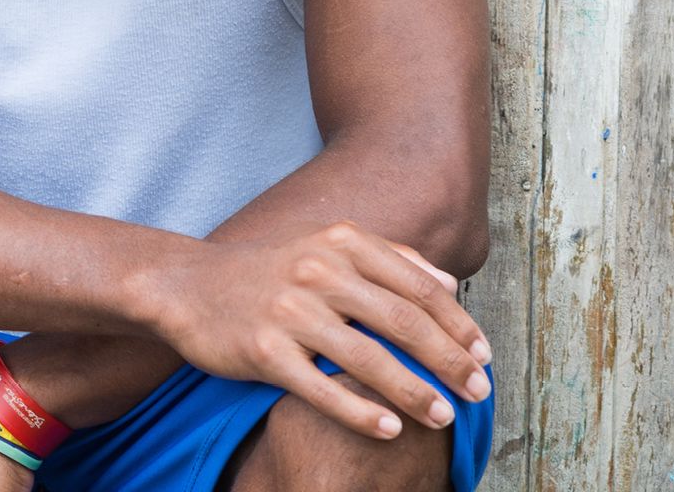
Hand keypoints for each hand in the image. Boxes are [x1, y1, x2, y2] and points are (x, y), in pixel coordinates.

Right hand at [147, 223, 492, 439]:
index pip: (419, 287)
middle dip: (449, 362)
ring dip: (414, 393)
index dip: (459, 325)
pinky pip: (322, 388)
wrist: (187, 286)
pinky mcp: (264, 350)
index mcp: (342, 243)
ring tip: (443, 417)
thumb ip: (390, 259)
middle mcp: (318, 271)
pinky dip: (361, 412)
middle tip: (478, 391)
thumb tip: (451, 284)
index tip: (485, 356)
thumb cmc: (267, 271)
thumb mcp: (326, 247)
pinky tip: (390, 430)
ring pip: (368, 359)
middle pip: (404, 322)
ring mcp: (290, 311)